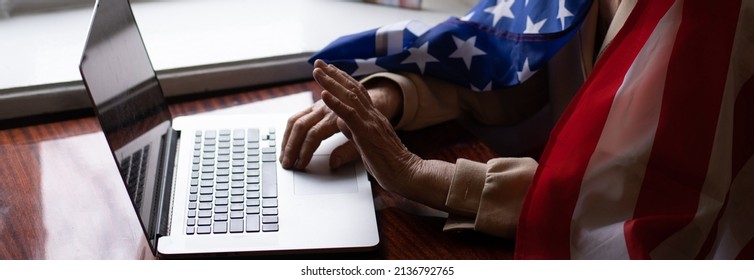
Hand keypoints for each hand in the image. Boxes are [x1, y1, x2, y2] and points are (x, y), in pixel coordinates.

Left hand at [312, 59, 422, 192]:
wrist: (409, 174)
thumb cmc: (391, 165)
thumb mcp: (368, 145)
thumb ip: (355, 133)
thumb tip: (342, 124)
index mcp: (374, 118)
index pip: (357, 93)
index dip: (343, 80)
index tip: (330, 70)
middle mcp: (373, 116)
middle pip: (352, 89)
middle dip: (333, 75)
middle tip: (319, 63)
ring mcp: (371, 122)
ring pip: (349, 96)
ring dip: (331, 83)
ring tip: (318, 72)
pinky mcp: (367, 133)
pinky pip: (349, 115)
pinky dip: (335, 103)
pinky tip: (324, 94)